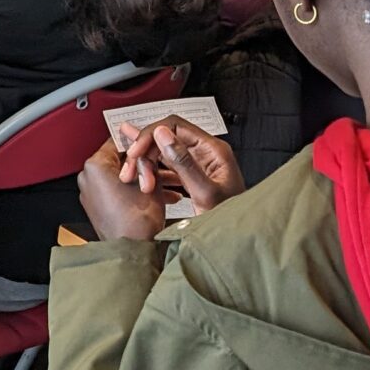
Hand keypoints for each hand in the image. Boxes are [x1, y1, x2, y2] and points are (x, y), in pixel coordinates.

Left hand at [77, 142, 166, 241]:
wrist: (132, 252)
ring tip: (168, 183)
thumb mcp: (152, 180)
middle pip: (121, 161)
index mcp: (95, 166)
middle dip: (145, 164)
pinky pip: (117, 192)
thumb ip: (150, 160)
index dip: (140, 142)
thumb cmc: (137, 221)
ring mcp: (91, 194)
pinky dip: (135, 192)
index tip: (153, 142)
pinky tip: (159, 196)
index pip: (118, 141)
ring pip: (122, 178)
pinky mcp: (97, 208)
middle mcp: (88, 178)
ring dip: (144, 179)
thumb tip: (151, 150)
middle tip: (164, 164)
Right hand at [115, 117, 244, 213]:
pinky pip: (168, 169)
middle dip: (146, 152)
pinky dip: (154, 175)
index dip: (151, 135)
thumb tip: (162, 134)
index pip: (175, 125)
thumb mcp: (204, 193)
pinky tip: (145, 183)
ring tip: (135, 179)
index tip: (136, 152)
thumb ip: (183, 162)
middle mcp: (205, 152)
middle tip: (132, 171)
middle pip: (166, 138)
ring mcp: (198, 165)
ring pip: (164, 153)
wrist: (237, 243)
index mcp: (213, 150)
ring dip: (147, 165)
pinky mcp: (192, 178)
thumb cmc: (229, 222)